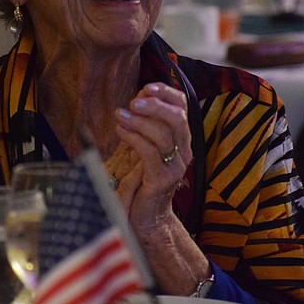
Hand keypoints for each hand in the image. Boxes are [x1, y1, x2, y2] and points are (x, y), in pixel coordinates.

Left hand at [113, 82, 192, 229]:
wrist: (148, 216)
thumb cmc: (144, 178)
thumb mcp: (146, 146)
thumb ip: (146, 125)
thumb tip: (137, 98)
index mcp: (182, 139)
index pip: (183, 107)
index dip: (167, 93)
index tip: (147, 87)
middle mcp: (184, 151)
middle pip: (178, 118)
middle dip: (155, 105)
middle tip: (134, 101)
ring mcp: (175, 167)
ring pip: (163, 135)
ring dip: (139, 121)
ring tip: (120, 115)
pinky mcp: (162, 180)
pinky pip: (150, 153)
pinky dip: (134, 138)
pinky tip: (120, 130)